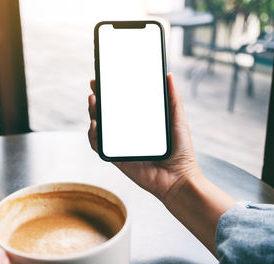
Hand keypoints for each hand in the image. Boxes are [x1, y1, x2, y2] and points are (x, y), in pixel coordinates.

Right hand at [87, 73, 201, 202]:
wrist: (179, 179)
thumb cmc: (181, 151)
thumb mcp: (178, 120)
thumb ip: (173, 99)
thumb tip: (169, 75)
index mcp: (140, 122)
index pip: (121, 103)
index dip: (110, 91)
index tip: (103, 79)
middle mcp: (128, 133)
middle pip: (106, 113)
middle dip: (97, 99)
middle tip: (95, 87)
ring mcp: (120, 145)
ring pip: (99, 128)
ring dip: (92, 114)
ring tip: (93, 102)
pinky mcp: (116, 158)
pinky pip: (99, 146)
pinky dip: (93, 136)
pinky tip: (95, 125)